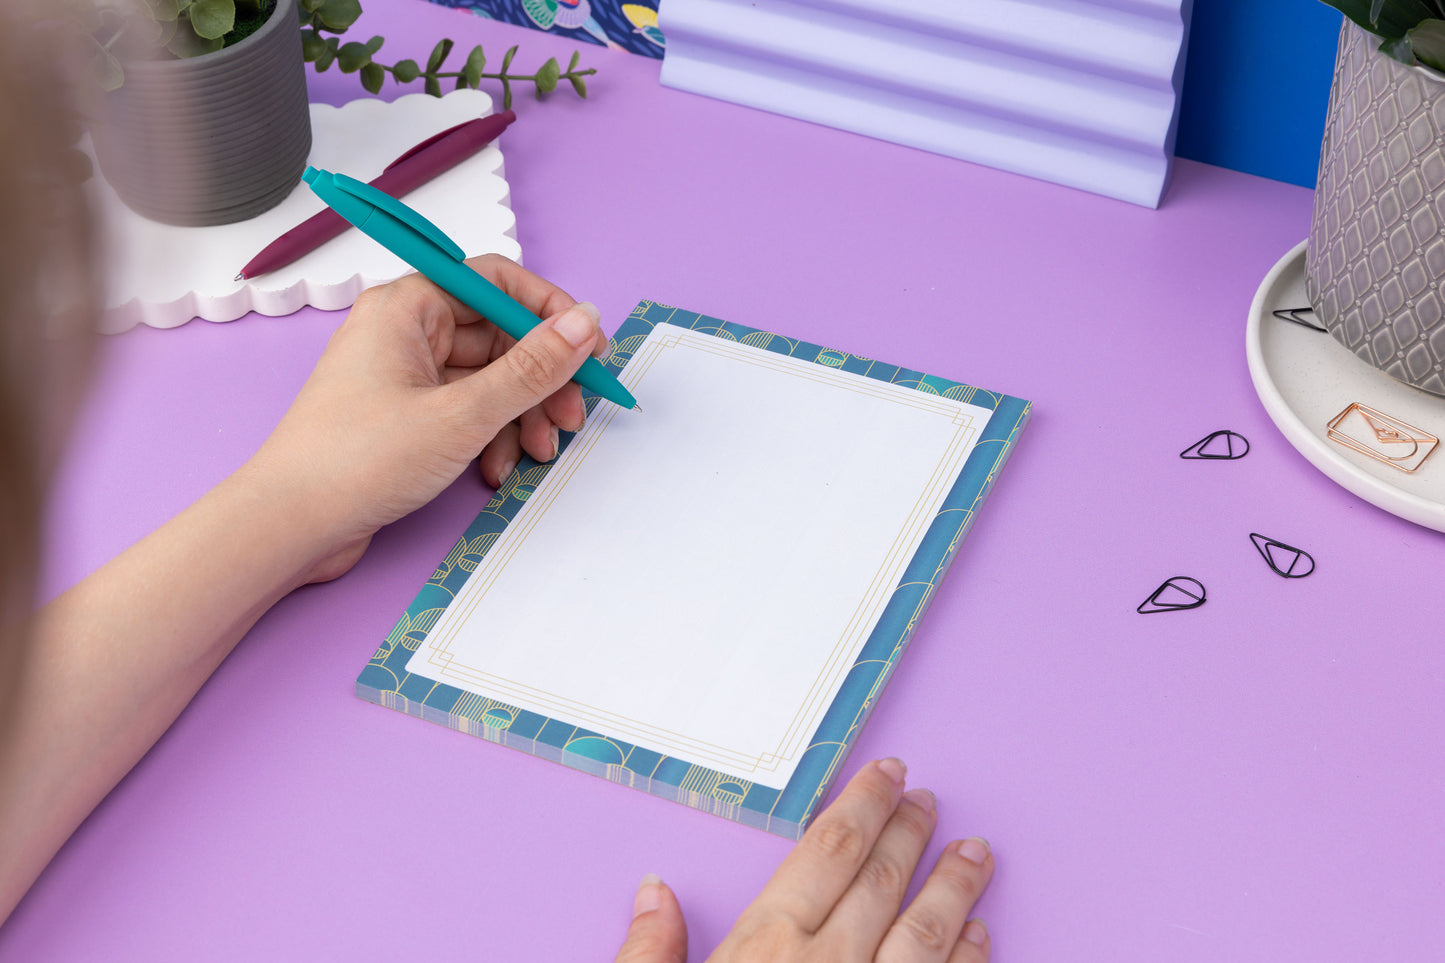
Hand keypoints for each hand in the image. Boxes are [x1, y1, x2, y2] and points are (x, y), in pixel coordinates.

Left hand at [243, 255, 608, 581]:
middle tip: (570, 415)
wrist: (291, 525)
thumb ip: (532, 368)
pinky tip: (495, 469)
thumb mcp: (462, 414)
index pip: (496, 281)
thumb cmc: (354, 461)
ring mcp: (405, 375)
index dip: (548, 313)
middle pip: (499, 336)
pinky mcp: (406, 416)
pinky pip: (468, 411)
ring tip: (536, 452)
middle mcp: (405, 332)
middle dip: (541, 380)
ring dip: (521, 415)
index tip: (587, 348)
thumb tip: (584, 325)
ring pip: (489, 380)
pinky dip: (491, 437)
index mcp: (407, 307)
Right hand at [614, 760, 994, 961]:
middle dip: (910, 833)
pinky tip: (982, 935)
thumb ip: (650, 956)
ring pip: (927, 932)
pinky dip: (969, 959)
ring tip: (978, 853)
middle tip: (931, 800)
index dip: (861, 806)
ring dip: (956, 887)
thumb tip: (656, 892)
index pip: (826, 853)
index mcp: (765, 948)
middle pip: (882, 880)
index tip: (887, 774)